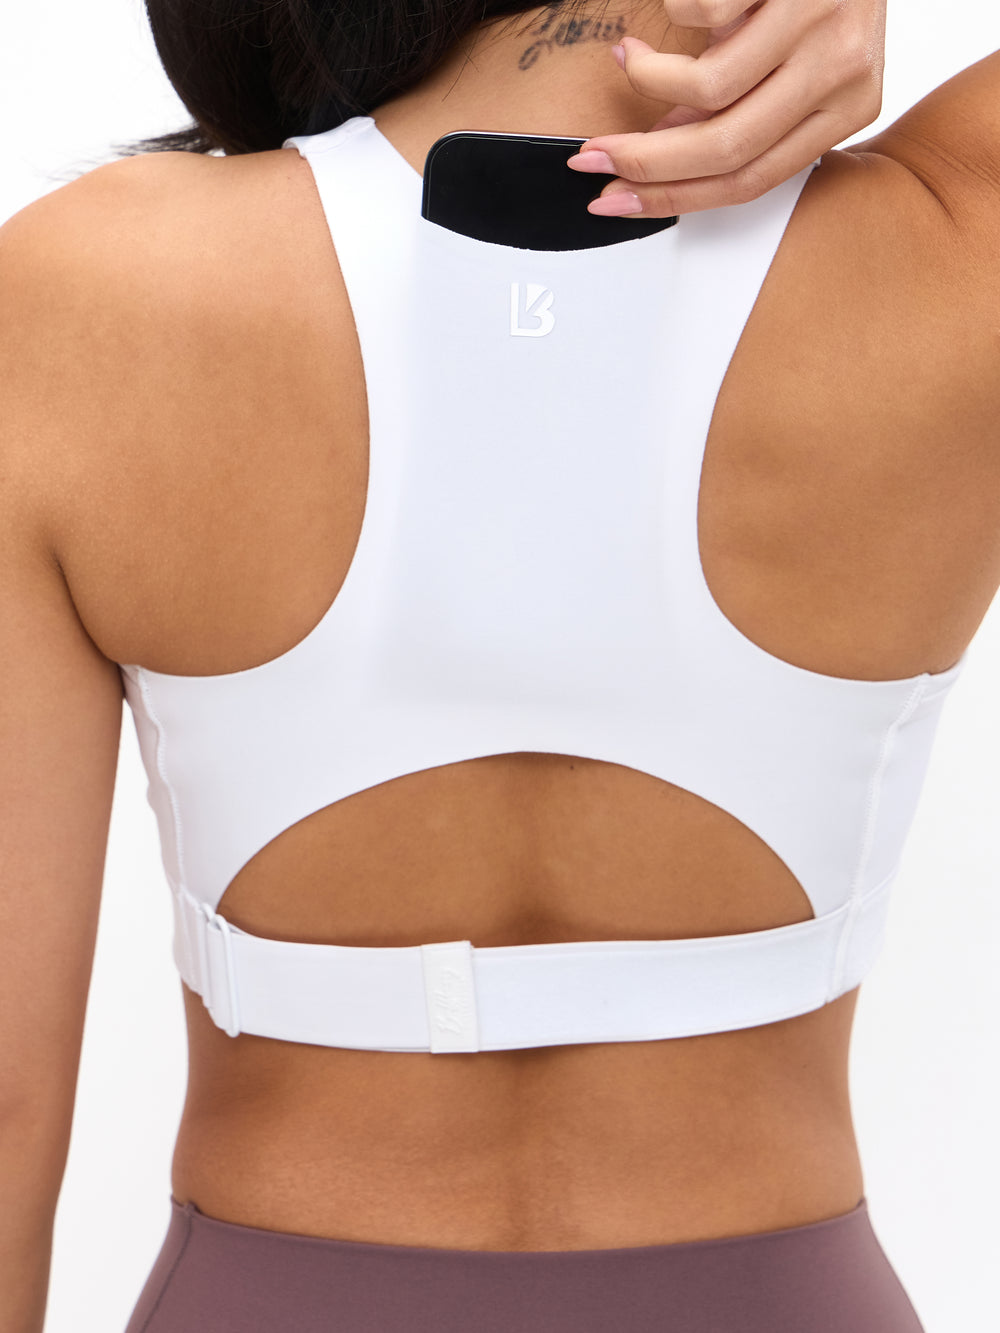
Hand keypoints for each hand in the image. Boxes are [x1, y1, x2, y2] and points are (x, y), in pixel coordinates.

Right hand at [566, 0, 886, 214]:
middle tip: (595, 156)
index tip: (616, 200)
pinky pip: (703, 14)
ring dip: (649, 79)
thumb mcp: (792, 63)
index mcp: (848, 106)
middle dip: (645, 161)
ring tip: (629, 57)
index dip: (671, 198)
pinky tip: (676, 3)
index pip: (749, 181)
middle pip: (726, 148)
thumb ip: (736, 114)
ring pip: (709, 87)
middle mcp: (842, 69)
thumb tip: (662, 159)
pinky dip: (674, 11)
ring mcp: (817, 20)